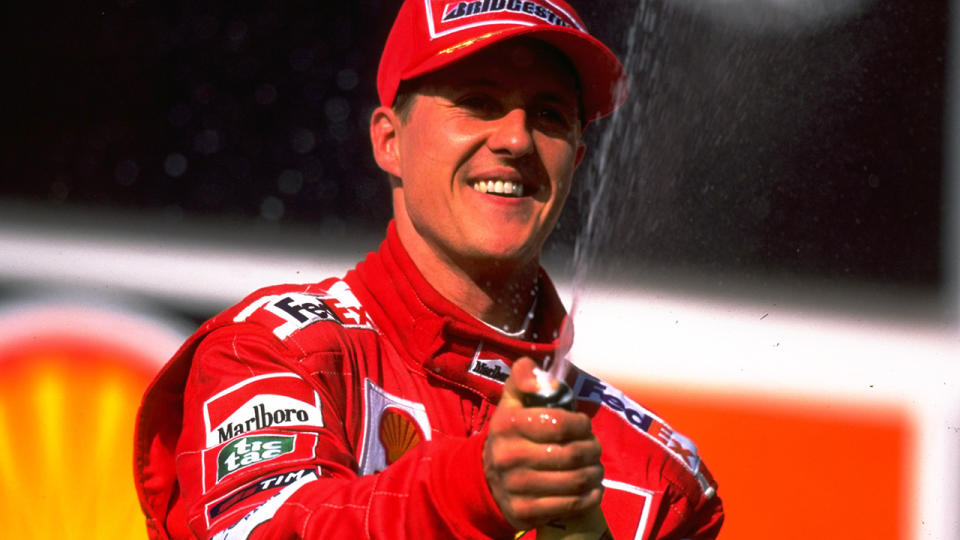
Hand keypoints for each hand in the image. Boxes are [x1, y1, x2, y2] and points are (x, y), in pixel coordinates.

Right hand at [483, 357, 603, 529]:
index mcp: (507, 425)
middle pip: (571, 454)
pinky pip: (570, 505)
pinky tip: (591, 488)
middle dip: (592, 449)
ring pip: (575, 481)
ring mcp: (515, 487)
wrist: (487, 478)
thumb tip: (540, 376)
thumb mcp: (511, 400)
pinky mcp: (524, 511)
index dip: (581, 424)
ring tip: (595, 467)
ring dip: (594, 473)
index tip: (584, 425)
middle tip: (594, 448)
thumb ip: (523, 375)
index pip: (560, 423)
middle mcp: (508, 456)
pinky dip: (590, 496)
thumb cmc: (511, 433)